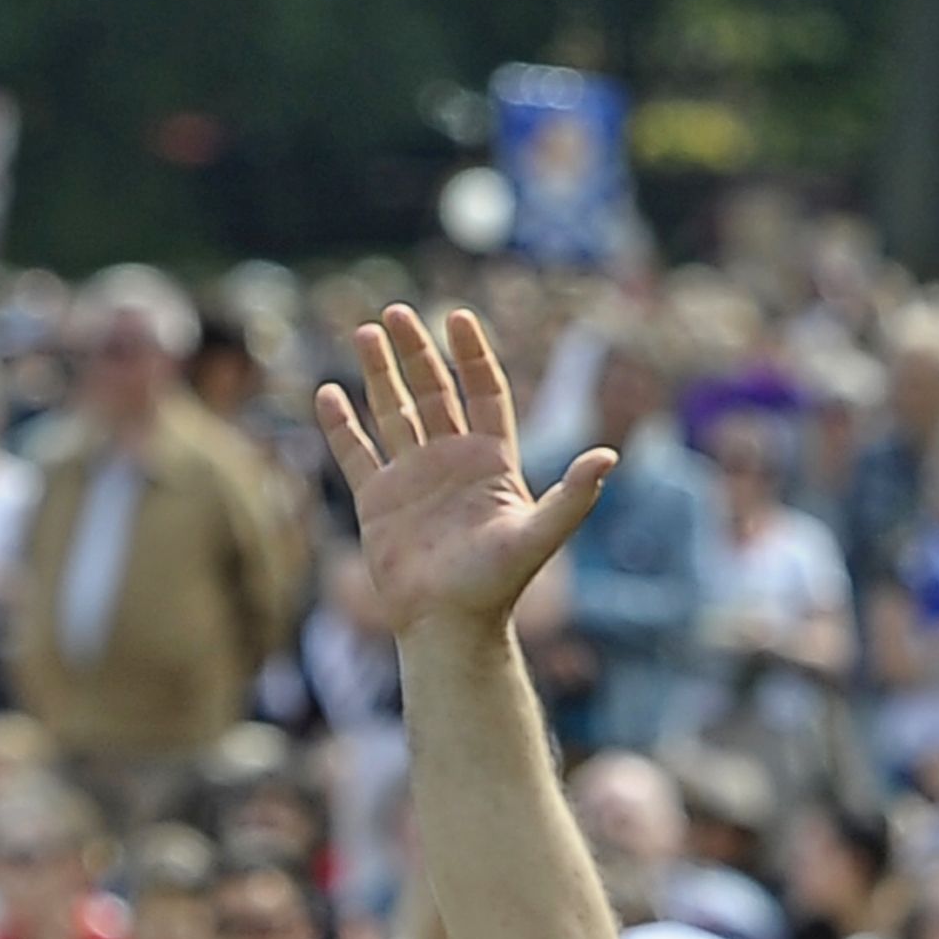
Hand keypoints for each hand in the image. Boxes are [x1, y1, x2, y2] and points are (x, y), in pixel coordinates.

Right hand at [316, 307, 614, 639]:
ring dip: (379, 374)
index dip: (472, 356)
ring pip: (393, 413)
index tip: (459, 317)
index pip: (484, 393)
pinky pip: (356, 453)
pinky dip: (342, 424)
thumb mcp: (540, 534)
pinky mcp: (378, 501)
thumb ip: (574, 495)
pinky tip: (329, 393)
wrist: (450, 625)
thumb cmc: (497, 584)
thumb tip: (609, 456)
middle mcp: (453, 462)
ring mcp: (413, 479)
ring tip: (364, 332)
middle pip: (434, 393)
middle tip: (397, 312)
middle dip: (417, 353)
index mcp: (493, 462)